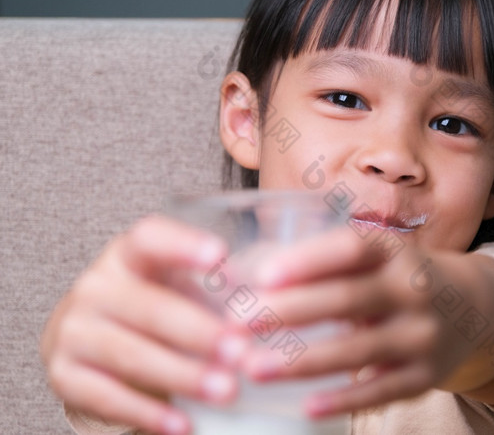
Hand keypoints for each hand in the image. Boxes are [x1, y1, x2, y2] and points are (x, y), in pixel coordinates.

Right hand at [41, 216, 245, 434]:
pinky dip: (148, 414)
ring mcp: (75, 330)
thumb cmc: (152, 303)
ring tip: (226, 391)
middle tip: (241, 351)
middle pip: (149, 308)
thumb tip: (269, 304)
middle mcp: (96, 286)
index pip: (151, 239)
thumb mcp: (178, 284)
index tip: (220, 255)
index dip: (183, 245)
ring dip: (183, 375)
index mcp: (128, 254)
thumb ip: (217, 289)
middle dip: (199, 332)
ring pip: (131, 355)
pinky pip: (108, 397)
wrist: (88, 336)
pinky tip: (184, 424)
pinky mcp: (64, 374)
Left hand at [236, 226, 489, 417]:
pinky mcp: (425, 375)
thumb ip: (330, 262)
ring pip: (358, 350)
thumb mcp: (380, 256)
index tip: (261, 275)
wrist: (471, 307)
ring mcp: (422, 334)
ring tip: (254, 368)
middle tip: (239, 324)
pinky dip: (342, 399)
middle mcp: (413, 288)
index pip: (351, 248)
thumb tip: (252, 275)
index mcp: (395, 251)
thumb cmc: (401, 277)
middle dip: (289, 312)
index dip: (307, 260)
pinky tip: (306, 406)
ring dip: (302, 360)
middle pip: (347, 299)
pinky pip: (380, 391)